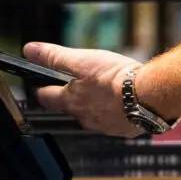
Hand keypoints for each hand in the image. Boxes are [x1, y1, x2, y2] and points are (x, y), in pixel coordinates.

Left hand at [23, 42, 142, 137]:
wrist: (149, 96)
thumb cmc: (116, 79)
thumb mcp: (82, 61)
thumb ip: (55, 56)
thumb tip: (31, 50)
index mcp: (72, 101)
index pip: (46, 98)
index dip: (41, 90)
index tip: (38, 86)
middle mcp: (85, 117)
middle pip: (69, 108)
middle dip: (68, 97)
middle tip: (72, 86)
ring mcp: (104, 126)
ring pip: (91, 115)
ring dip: (92, 105)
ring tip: (100, 91)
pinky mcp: (122, 129)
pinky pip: (112, 121)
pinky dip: (112, 111)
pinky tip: (121, 102)